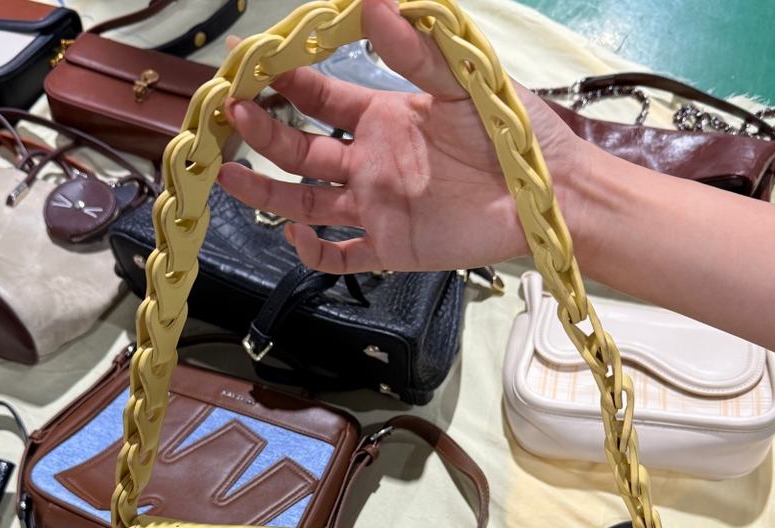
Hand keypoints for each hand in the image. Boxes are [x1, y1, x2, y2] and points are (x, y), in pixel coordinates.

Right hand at [218, 0, 586, 274]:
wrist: (545, 195)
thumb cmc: (511, 132)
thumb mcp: (462, 82)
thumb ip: (415, 51)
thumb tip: (373, 0)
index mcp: (384, 118)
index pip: (321, 98)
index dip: (285, 82)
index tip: (251, 66)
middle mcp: (371, 163)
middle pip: (302, 151)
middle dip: (264, 132)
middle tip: (231, 114)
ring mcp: (377, 208)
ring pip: (308, 202)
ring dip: (268, 191)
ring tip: (228, 175)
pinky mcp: (391, 247)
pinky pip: (341, 256)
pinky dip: (314, 251)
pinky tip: (296, 235)